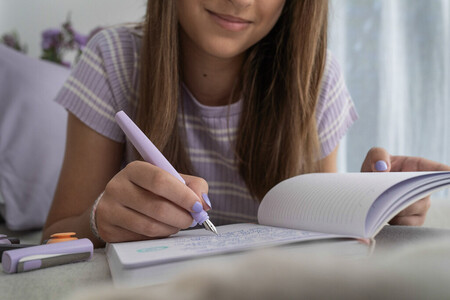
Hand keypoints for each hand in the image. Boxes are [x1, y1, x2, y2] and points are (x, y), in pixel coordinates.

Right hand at [95, 161, 209, 242]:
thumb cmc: (151, 190)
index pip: (160, 181)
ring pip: (150, 226)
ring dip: (172, 228)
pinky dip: (159, 236)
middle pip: (157, 207)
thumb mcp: (172, 180)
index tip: (198, 206)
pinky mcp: (108, 230)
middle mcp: (117, 187)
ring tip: (178, 224)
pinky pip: (141, 238)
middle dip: (181, 216)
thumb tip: (204, 203)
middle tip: (192, 219)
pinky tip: (163, 229)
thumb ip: (193, 186)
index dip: (183, 195)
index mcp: (134, 169)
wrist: (117, 204)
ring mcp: (109, 209)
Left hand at [361, 147, 449, 225]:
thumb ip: (377, 155)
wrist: (369, 188)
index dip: (445, 172)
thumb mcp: (375, 156)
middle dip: (405, 193)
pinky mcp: (414, 219)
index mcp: (417, 166)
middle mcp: (424, 186)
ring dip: (397, 207)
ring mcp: (421, 204)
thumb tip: (382, 167)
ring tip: (381, 201)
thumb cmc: (376, 169)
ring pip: (415, 209)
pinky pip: (408, 224)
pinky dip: (394, 220)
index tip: (449, 173)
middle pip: (423, 192)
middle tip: (387, 192)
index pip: (436, 170)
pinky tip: (383, 214)